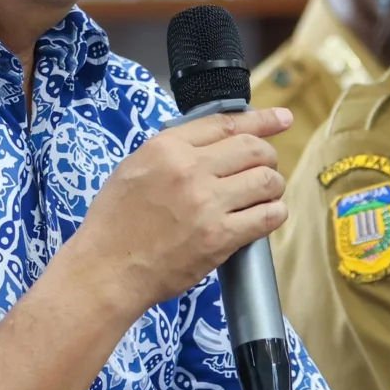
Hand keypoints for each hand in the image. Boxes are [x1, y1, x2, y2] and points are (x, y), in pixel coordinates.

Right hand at [68, 108, 293, 317]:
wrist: (108, 270)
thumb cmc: (115, 222)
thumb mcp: (134, 168)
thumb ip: (172, 151)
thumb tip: (210, 143)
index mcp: (167, 149)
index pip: (226, 123)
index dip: (261, 120)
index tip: (281, 119)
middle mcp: (190, 171)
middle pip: (254, 149)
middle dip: (268, 156)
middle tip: (266, 167)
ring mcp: (207, 205)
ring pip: (267, 180)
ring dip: (273, 185)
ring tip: (265, 194)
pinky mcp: (220, 238)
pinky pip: (267, 217)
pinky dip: (274, 213)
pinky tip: (265, 215)